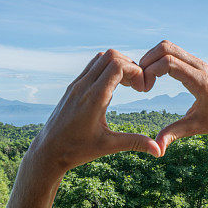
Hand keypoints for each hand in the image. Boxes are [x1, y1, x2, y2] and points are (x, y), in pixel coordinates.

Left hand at [29, 49, 161, 171]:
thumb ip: (135, 143)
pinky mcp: (72, 87)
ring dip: (117, 65)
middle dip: (129, 65)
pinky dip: (106, 69)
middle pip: (110, 56)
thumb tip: (159, 150)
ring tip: (127, 85)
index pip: (117, 65)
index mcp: (94, 98)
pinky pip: (92, 67)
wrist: (48, 151)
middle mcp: (83, 86)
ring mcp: (76, 85)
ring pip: (100, 58)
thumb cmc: (76, 150)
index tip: (142, 88)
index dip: (135, 71)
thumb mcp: (108, 146)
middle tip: (137, 85)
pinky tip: (113, 88)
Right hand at [139, 40, 207, 156]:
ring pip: (168, 46)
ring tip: (145, 78)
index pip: (169, 63)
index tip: (144, 87)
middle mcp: (199, 66)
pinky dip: (158, 58)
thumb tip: (157, 149)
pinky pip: (171, 51)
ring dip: (151, 58)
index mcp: (199, 81)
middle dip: (148, 60)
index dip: (151, 70)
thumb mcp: (193, 128)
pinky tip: (153, 75)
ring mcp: (197, 62)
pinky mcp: (193, 62)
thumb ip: (174, 134)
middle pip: (166, 48)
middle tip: (140, 79)